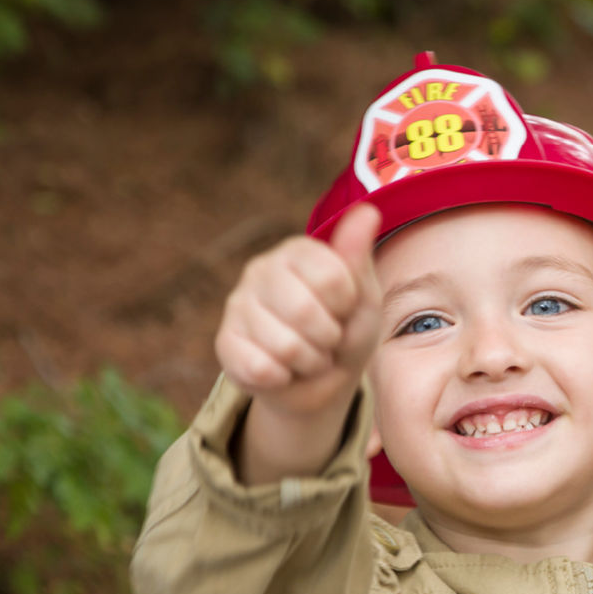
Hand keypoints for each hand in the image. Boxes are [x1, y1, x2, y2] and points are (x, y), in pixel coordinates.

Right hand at [214, 204, 382, 482]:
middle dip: (329, 338)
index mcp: (298, 251)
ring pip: (285, 346)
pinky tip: (284, 370)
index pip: (332, 278)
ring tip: (309, 354)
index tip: (344, 308)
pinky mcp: (225, 343)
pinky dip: (283, 378)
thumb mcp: (364, 296)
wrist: (322, 382)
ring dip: (310, 362)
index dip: (346, 305)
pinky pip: (260, 368)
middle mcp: (262, 269)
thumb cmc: (346, 331)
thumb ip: (358, 256)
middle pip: (304, 311)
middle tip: (328, 338)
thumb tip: (367, 210)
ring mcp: (238, 304)